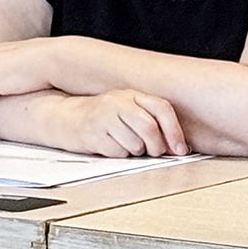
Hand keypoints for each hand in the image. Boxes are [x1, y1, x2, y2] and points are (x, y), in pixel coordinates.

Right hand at [58, 89, 188, 156]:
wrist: (66, 118)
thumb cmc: (104, 118)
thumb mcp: (129, 112)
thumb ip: (153, 123)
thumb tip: (178, 147)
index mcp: (131, 94)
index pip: (161, 108)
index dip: (175, 131)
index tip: (181, 149)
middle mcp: (117, 102)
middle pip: (149, 128)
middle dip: (156, 146)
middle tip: (151, 151)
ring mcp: (103, 116)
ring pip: (135, 143)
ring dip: (135, 151)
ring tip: (124, 143)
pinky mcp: (92, 133)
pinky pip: (118, 152)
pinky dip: (118, 153)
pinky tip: (110, 144)